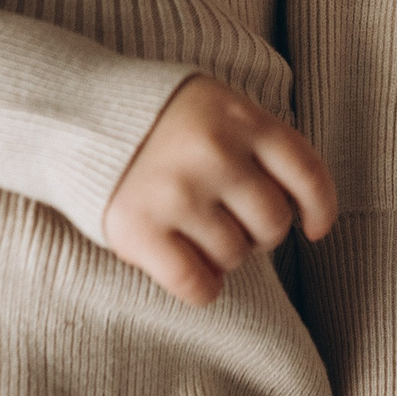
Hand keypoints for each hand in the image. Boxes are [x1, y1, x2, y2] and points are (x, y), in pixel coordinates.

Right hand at [103, 76, 338, 305]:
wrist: (76, 114)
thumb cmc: (161, 117)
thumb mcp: (218, 105)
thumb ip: (258, 141)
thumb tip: (303, 204)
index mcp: (240, 118)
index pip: (306, 172)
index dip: (320, 208)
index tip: (316, 228)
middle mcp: (214, 154)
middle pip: (273, 222)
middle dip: (261, 233)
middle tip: (234, 223)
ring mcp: (177, 192)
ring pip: (235, 256)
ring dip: (226, 256)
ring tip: (202, 236)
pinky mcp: (140, 230)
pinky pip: (196, 284)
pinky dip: (204, 290)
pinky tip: (198, 278)